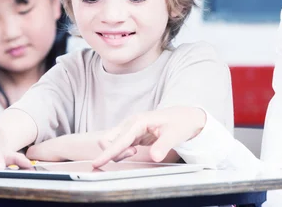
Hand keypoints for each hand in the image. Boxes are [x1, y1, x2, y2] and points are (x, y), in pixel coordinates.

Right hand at [92, 106, 206, 167]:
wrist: (186, 117)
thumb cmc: (180, 123)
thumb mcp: (174, 135)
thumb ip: (163, 146)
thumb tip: (154, 157)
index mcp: (138, 122)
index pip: (118, 141)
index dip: (107, 153)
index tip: (96, 163)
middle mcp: (130, 123)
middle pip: (108, 140)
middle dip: (113, 152)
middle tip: (134, 153)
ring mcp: (130, 128)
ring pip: (112, 143)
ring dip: (118, 152)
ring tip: (136, 152)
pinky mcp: (132, 133)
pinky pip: (118, 144)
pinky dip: (121, 151)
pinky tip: (134, 150)